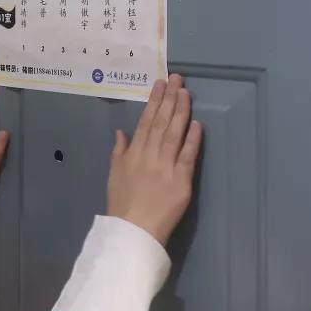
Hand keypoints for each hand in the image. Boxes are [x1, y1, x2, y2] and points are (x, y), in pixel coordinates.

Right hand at [107, 74, 202, 245]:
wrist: (133, 230)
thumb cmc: (122, 204)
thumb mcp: (113, 174)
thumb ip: (118, 151)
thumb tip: (120, 132)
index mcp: (132, 153)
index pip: (145, 121)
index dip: (154, 101)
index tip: (160, 84)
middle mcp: (149, 155)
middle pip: (161, 122)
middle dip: (169, 99)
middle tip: (177, 79)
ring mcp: (166, 166)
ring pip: (174, 133)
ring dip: (181, 112)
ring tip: (186, 93)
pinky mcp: (181, 180)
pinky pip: (188, 156)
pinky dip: (192, 139)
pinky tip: (197, 124)